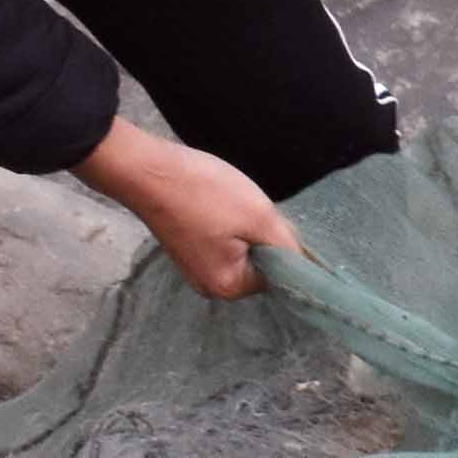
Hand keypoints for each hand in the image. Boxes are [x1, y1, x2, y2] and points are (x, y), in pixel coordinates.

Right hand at [77, 119, 299, 299]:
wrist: (147, 170)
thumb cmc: (204, 193)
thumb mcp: (259, 217)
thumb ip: (289, 247)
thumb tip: (310, 268)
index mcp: (228, 287)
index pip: (277, 274)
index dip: (281, 244)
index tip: (267, 217)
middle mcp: (210, 286)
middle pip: (259, 263)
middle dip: (261, 235)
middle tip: (247, 207)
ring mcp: (195, 268)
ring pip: (241, 249)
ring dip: (244, 226)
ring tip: (229, 204)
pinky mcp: (186, 247)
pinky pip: (221, 241)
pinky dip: (226, 223)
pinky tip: (217, 203)